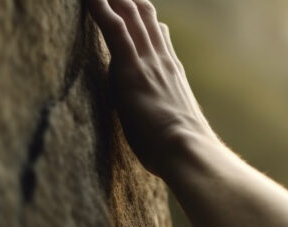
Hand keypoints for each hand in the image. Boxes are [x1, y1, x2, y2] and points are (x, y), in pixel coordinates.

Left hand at [87, 0, 213, 173]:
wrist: (188, 151)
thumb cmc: (182, 151)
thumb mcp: (176, 126)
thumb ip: (168, 115)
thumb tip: (168, 124)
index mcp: (173, 73)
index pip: (159, 35)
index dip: (146, 19)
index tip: (134, 7)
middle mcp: (162, 60)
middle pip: (145, 15)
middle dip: (126, 0)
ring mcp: (148, 61)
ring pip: (130, 13)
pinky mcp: (131, 68)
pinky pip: (113, 28)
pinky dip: (98, 8)